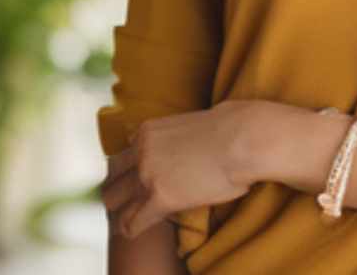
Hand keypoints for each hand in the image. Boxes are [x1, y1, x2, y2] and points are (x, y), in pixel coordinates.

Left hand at [101, 100, 303, 238]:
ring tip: (131, 219)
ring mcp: (146, 175)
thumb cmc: (232, 130)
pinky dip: (132, 228)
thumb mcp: (190, 125)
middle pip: (111, 179)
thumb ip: (174, 137)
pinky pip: (131, 222)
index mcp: (147, 132)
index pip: (120, 159)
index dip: (126, 175)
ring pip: (114, 201)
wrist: (246, 138)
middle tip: (130, 204)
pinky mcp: (158, 199)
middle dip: (118, 193)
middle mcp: (140, 151)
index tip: (134, 186)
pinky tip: (138, 230)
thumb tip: (184, 144)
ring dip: (121, 212)